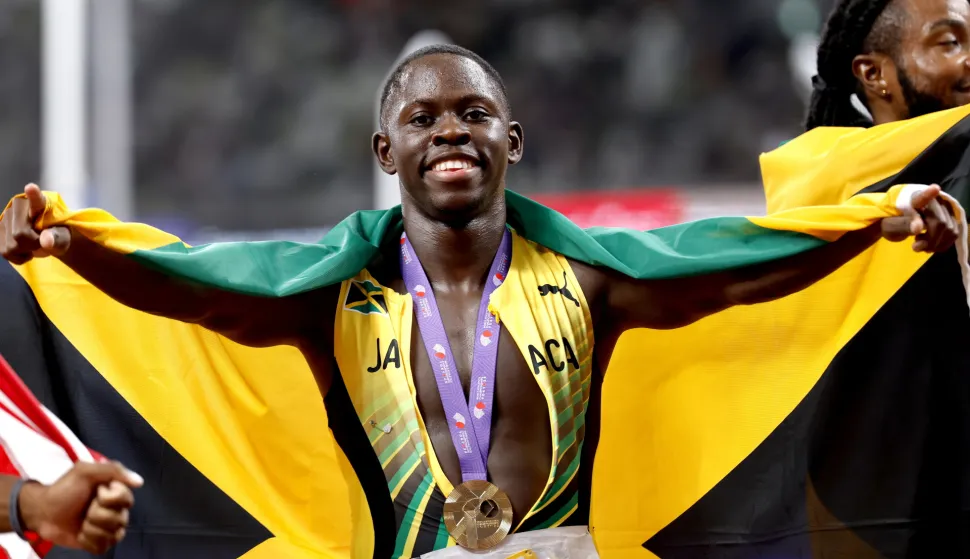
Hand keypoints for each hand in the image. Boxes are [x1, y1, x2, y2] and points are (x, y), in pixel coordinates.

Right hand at [0, 183, 71, 264]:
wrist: (47, 238)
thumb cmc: (57, 234)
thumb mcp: (64, 237)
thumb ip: (57, 238)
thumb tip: (46, 240)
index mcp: (42, 204)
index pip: (37, 200)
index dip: (34, 195)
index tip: (31, 188)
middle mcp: (19, 206)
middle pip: (19, 234)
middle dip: (33, 244)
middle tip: (42, 241)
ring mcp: (5, 216)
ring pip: (10, 245)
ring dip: (25, 251)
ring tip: (34, 244)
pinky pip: (4, 251)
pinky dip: (16, 257)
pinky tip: (25, 249)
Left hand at [18, 462, 142, 553]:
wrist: (43, 512)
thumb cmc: (64, 489)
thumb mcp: (84, 471)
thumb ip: (113, 470)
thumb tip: (140, 482)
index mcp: (117, 492)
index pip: (126, 499)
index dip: (108, 498)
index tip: (95, 492)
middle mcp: (118, 510)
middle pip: (120, 519)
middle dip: (97, 515)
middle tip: (85, 508)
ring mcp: (109, 528)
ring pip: (113, 535)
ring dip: (91, 529)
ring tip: (81, 521)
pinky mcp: (99, 543)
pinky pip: (104, 547)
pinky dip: (88, 541)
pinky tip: (80, 534)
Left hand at [880, 184, 959, 251]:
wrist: (895, 223)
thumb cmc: (891, 222)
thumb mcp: (891, 225)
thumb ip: (904, 224)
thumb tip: (918, 228)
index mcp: (914, 198)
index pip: (923, 196)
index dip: (929, 194)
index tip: (935, 189)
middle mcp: (932, 200)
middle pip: (942, 223)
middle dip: (931, 239)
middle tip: (915, 247)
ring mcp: (943, 208)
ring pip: (950, 230)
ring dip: (935, 244)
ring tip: (919, 245)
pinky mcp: (949, 218)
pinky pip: (953, 234)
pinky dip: (941, 244)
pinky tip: (929, 246)